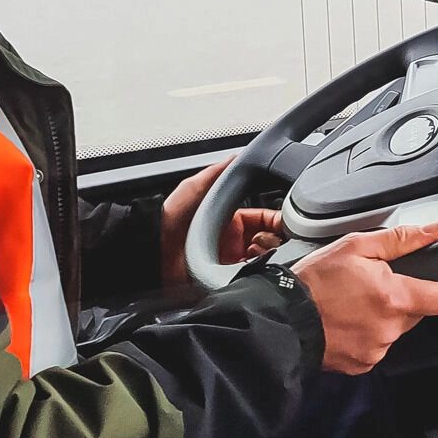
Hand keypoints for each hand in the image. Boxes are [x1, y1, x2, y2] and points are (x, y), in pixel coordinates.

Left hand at [160, 158, 286, 285]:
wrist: (151, 256)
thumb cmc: (166, 222)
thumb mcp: (191, 190)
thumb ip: (215, 173)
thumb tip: (237, 157)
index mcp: (229, 219)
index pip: (265, 217)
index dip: (277, 219)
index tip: (286, 222)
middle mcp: (232, 241)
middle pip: (269, 239)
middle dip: (277, 239)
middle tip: (278, 239)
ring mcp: (230, 262)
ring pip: (265, 258)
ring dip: (270, 255)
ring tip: (264, 253)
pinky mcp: (226, 280)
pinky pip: (253, 275)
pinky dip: (260, 271)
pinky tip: (257, 266)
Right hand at [292, 223, 437, 374]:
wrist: (280, 318)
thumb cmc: (313, 281)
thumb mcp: (355, 246)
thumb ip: (400, 239)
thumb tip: (432, 231)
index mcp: (394, 298)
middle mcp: (389, 328)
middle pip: (416, 311)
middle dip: (404, 296)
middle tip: (375, 285)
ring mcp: (375, 349)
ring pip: (395, 329)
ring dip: (384, 316)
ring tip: (354, 303)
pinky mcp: (362, 364)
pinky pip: (376, 346)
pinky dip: (368, 333)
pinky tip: (347, 321)